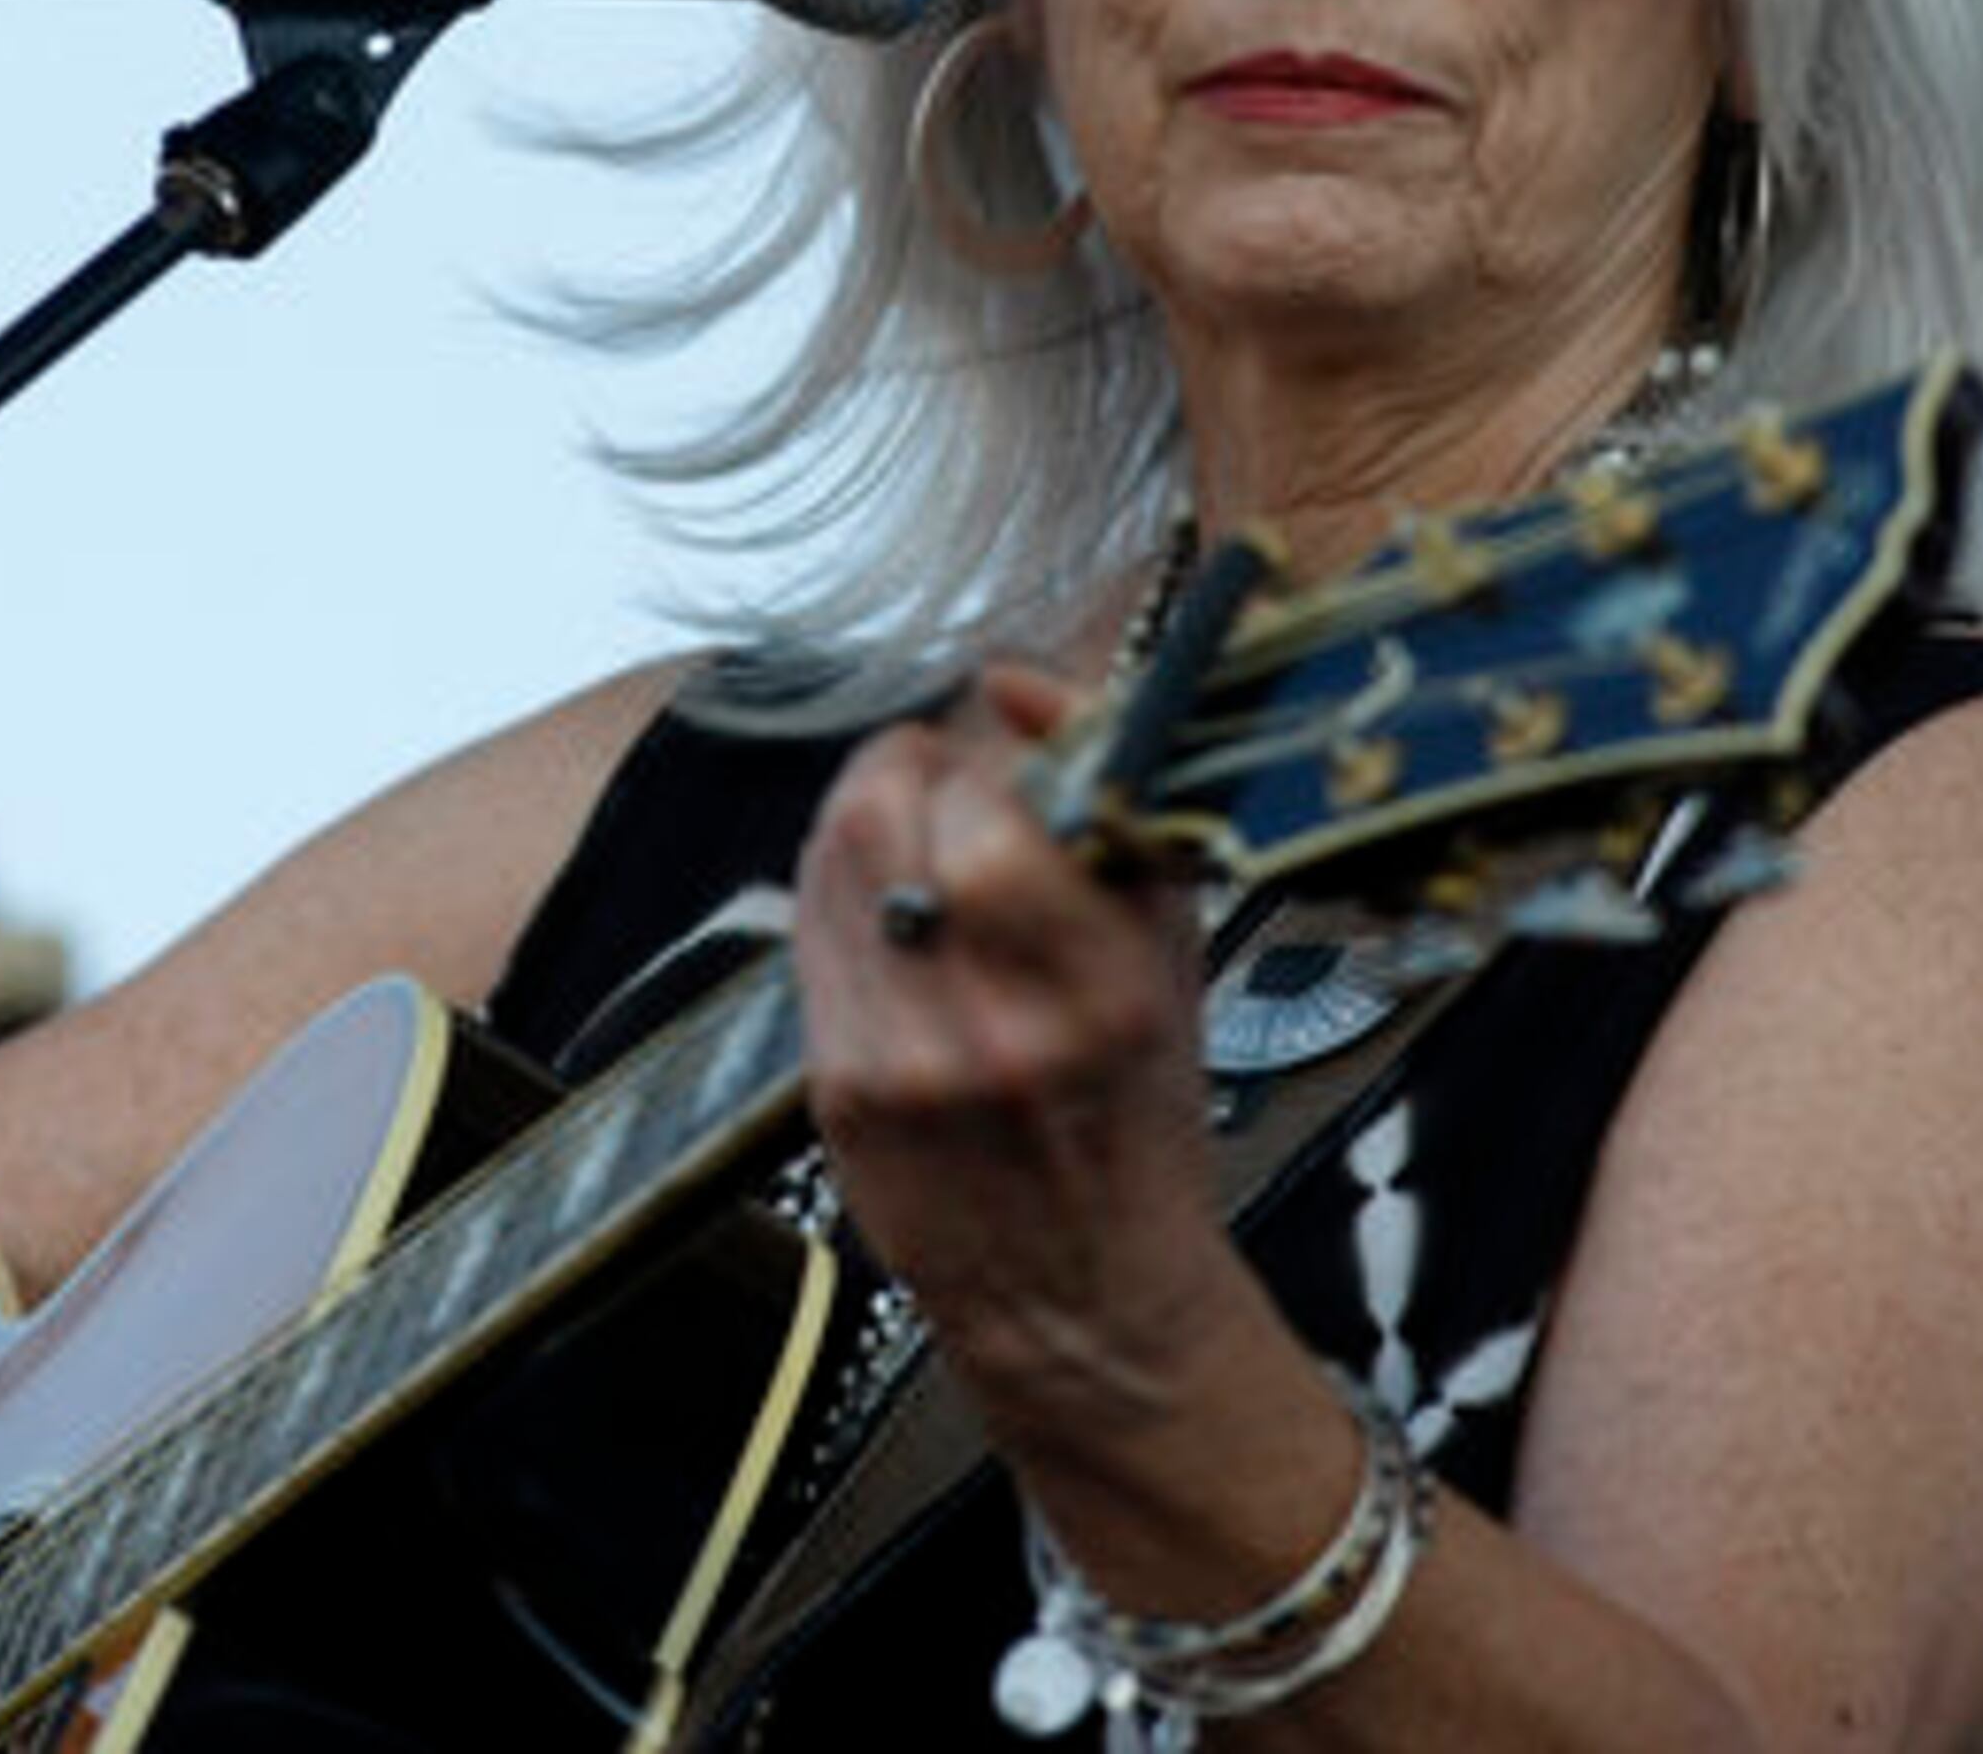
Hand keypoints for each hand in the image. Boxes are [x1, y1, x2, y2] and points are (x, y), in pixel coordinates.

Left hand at [786, 667, 1254, 1435]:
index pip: (989, 811)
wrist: (1084, 1299)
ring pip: (830, 863)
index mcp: (1098, 987)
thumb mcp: (1173, 953)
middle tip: (943, 783)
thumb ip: (1114, 804)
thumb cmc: (1140, 1114)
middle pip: (881, 817)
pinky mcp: (833, 1092)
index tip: (1003, 759)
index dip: (981, 761)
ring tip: (917, 844)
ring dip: (865, 820)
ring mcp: (899, 1063)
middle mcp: (991, 1026)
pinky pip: (809, 938)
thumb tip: (1015, 683)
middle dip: (907, 770)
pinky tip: (888, 919)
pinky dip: (840, 896)